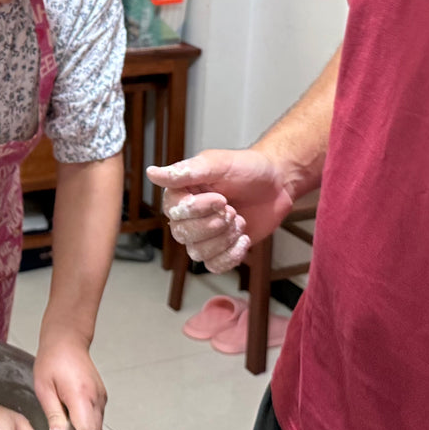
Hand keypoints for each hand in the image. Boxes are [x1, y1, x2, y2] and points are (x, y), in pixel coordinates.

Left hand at [33, 328, 104, 429]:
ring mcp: (101, 398)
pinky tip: (72, 410)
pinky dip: (86, 421)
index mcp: (81, 396)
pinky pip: (97, 419)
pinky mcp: (102, 396)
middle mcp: (96, 398)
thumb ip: (53, 416)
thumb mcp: (44, 389)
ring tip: (64, 416)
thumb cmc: (52, 360)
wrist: (66, 340)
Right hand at [147, 148, 294, 272]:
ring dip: (223, 239)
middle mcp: (188, 215)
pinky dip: (231, 255)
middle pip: (182, 234)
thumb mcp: (217, 164)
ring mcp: (204, 235)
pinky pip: (214, 265)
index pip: (174, 212)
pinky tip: (244, 238)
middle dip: (213, 225)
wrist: (277, 183)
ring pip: (197, 253)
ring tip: (239, 220)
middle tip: (232, 209)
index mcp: (181, 192)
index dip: (198, 209)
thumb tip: (151, 173)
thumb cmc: (247, 168)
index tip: (221, 197)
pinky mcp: (221, 249)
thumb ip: (185, 171)